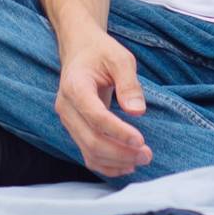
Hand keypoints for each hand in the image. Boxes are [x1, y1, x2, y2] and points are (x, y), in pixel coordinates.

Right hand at [54, 27, 151, 176]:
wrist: (80, 50)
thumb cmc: (101, 52)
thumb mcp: (120, 58)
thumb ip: (129, 83)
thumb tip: (137, 112)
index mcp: (75, 86)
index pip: (95, 116)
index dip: (118, 131)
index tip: (141, 140)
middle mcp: (66, 106)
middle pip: (90, 140)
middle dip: (120, 152)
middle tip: (147, 155)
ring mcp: (68, 120)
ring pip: (88, 151)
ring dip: (116, 161)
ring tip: (141, 159)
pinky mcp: (75, 129)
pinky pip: (87, 154)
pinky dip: (106, 164)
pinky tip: (127, 165)